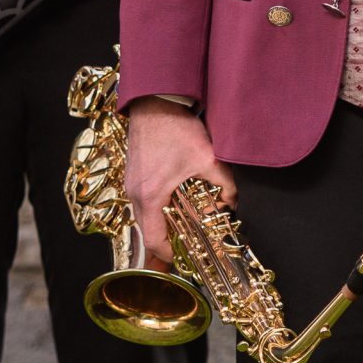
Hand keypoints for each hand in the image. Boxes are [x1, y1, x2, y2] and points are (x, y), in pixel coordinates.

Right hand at [123, 97, 236, 268]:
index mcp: (149, 196)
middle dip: (162, 243)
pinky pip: (140, 202)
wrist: (154, 102)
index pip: (153, 239)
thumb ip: (225, 183)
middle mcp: (134, 193)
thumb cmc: (176, 129)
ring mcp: (130, 183)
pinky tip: (170, 206)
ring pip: (141, 216)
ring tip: (177, 231)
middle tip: (180, 251)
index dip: (167, 254)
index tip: (180, 260)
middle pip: (145, 231)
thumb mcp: (207, 157)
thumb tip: (233, 202)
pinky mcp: (132, 174)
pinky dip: (153, 210)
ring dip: (158, 225)